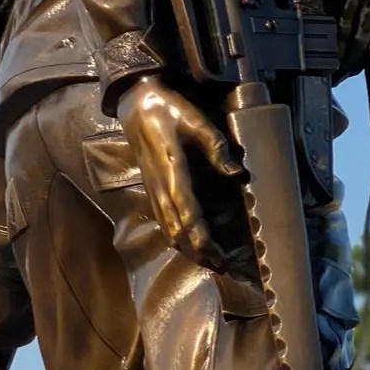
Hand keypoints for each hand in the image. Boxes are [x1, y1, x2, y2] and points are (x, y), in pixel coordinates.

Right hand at [118, 76, 240, 267]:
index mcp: (172, 170)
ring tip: (209, 262)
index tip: (216, 253)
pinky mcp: (151, 189)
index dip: (201, 236)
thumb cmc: (167, 109)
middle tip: (221, 266)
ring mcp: (153, 190)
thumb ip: (215, 146)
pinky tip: (188, 246)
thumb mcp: (195, 120)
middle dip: (198, 251)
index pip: (187, 212)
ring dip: (188, 249)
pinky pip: (163, 221)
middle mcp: (160, 186)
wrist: (135, 103)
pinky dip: (176, 238)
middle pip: (177, 229)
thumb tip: (235, 172)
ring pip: (168, 229)